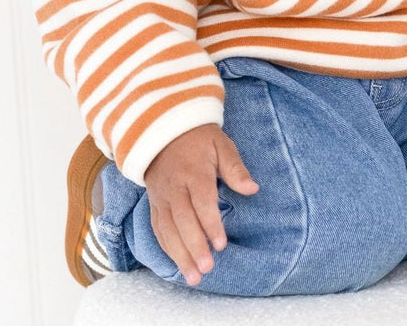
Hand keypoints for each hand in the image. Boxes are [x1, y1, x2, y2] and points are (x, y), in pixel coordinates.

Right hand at [143, 123, 260, 283]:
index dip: (210, 224)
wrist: (163, 130)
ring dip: (179, 255)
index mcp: (194, 171)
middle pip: (182, 220)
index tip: (221, 245)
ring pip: (167, 229)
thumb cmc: (200, 139)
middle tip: (206, 269)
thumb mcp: (222, 145)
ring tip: (192, 277)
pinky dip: (166, 248)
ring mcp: (161, 196)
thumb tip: (253, 188)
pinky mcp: (154, 203)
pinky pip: (157, 228)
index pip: (202, 202)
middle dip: (193, 247)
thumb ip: (235, 168)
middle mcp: (174, 187)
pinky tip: (177, 263)